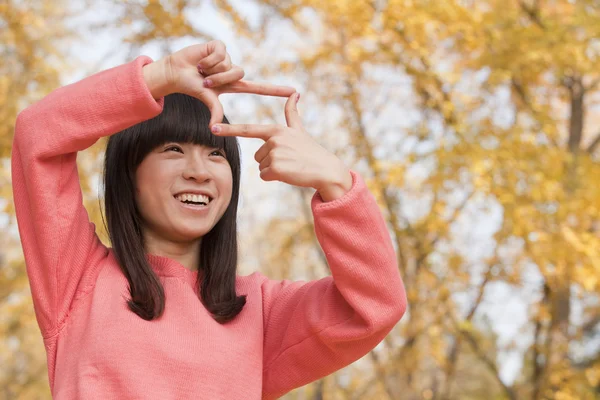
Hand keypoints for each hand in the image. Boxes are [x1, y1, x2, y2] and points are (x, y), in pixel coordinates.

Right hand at [143, 40, 295, 125]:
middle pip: (239, 75)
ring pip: (229, 64)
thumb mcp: (207, 98)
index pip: (258, 88)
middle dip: (220, 79)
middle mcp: (232, 71)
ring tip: (202, 70)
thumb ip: (215, 110)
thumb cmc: (191, 86)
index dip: (274, 90)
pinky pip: (221, 53)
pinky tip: (201, 60)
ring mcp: (226, 58)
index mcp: (233, 84)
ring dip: (212, 70)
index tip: (293, 92)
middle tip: (206, 81)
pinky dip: (208, 59)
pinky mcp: (219, 47)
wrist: (175, 72)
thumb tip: (213, 128)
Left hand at [211, 93, 352, 201]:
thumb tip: (295, 92)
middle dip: (270, 161)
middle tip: (288, 160)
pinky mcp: (276, 168)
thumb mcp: (299, 130)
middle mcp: (274, 139)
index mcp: (276, 130)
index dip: (230, 129)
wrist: (325, 169)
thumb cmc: (311, 151)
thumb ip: (292, 113)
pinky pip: (264, 176)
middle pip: (258, 155)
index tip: (213, 128)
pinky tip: (289, 173)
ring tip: (290, 166)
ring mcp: (274, 153)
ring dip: (273, 170)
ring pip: (261, 167)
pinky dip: (275, 178)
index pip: (248, 129)